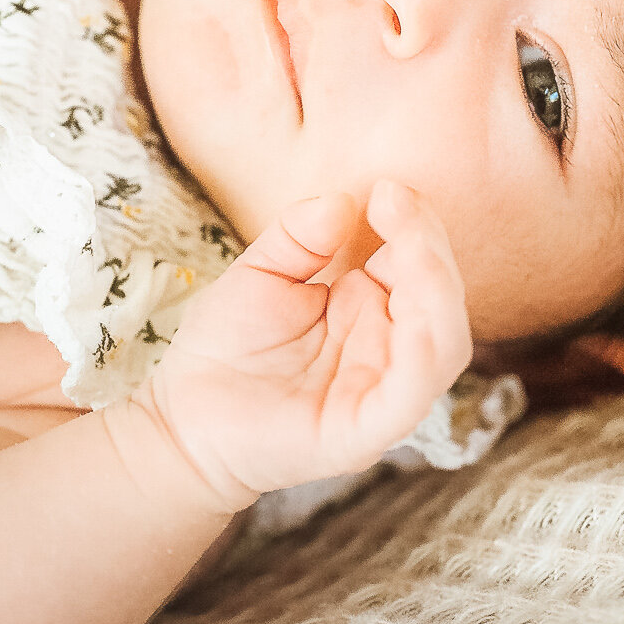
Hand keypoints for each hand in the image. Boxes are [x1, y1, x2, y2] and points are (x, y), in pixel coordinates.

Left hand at [133, 183, 471, 510]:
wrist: (180, 420)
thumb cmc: (224, 349)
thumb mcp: (260, 272)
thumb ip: (298, 237)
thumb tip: (342, 200)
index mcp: (370, 310)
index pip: (417, 264)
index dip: (415, 224)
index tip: (386, 190)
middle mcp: (385, 351)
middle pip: (439, 299)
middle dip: (429, 245)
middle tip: (395, 201)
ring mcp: (379, 394)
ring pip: (442, 346)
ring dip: (436, 290)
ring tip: (409, 245)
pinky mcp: (363, 433)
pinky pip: (411, 395)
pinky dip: (422, 354)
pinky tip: (405, 310)